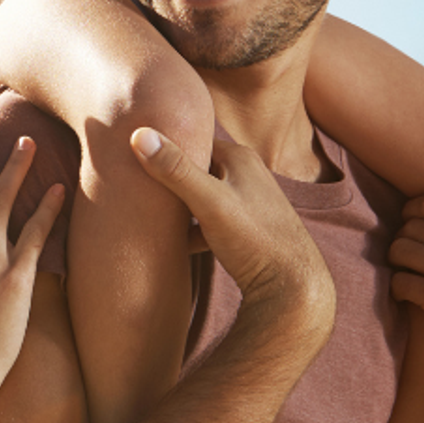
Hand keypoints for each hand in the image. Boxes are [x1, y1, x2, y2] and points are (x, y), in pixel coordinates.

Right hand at [129, 129, 334, 326]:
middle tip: (132, 185)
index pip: (193, 140)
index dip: (163, 147)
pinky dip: (193, 230)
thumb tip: (140, 135)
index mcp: (240, 158)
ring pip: (203, 197)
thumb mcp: (210, 202)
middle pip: (197, 168)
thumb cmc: (255, 241)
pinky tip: (175, 244)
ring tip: (148, 215)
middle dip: (168, 177)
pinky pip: (211, 222)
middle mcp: (249, 174)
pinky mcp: (248, 229)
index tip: (130, 154)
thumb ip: (176, 170)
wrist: (293, 287)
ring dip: (179, 206)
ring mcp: (250, 202)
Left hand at [387, 196, 423, 407]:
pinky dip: (399, 286)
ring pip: (401, 248)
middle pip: (413, 224)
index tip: (411, 220)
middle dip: (405, 234)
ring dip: (397, 259)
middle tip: (407, 248)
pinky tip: (408, 293)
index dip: (415, 209)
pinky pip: (400, 281)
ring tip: (406, 268)